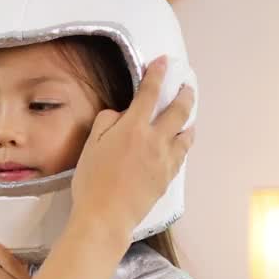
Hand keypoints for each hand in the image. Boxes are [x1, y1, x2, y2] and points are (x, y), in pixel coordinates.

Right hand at [71, 56, 195, 241]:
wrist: (106, 216)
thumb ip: (106, 123)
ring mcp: (165, 159)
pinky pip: (181, 155)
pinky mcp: (168, 177)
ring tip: (188, 118)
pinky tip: (180, 144)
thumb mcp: (90, 146)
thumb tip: (120, 115)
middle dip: (184, 95)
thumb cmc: (92, 181)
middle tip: (186, 87)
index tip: (163, 62)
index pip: (149, 93)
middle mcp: (155, 140)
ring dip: (188, 121)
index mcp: (132, 128)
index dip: (157, 74)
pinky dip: (182, 144)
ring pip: (186, 134)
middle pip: (178, 111)